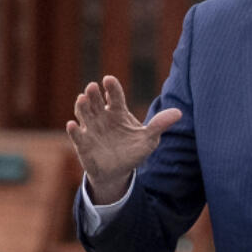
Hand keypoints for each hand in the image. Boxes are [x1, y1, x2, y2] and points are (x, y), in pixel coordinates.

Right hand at [65, 75, 181, 202]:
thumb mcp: (149, 139)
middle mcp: (102, 116)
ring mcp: (91, 128)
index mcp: (118, 112)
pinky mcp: (83, 143)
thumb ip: (159, 125)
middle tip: (92, 87)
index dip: (111, 88)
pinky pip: (77, 135)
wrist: (118, 171)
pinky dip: (74, 130)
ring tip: (82, 99)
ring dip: (82, 106)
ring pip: (84, 113)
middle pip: (96, 101)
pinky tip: (72, 125)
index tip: (108, 80)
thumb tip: (179, 113)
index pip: (114, 96)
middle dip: (93, 94)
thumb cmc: (133, 151)